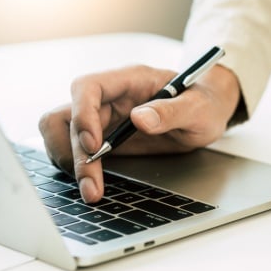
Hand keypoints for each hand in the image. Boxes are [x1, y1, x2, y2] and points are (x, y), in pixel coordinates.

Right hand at [38, 64, 240, 202]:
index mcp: (129, 80)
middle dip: (71, 151)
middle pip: (66, 116)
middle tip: (91, 182)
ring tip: (91, 190)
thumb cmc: (204, 103)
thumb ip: (171, 112)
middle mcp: (109, 98)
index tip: (94, 146)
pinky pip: (75, 150)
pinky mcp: (104, 139)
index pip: (87, 88)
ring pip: (62, 134)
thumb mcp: (198, 108)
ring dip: (69, 163)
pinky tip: (92, 186)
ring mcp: (103, 118)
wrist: (208, 112)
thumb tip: (140, 118)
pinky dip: (76, 168)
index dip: (82, 115)